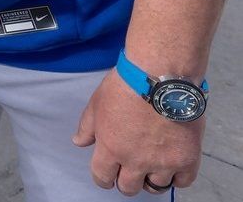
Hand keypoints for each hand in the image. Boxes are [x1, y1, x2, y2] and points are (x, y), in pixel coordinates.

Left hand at [73, 70, 203, 195]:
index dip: (103, 178)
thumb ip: (87, 127)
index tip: (107, 175)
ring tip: (151, 167)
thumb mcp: (96, 103)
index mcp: (110, 148)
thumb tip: (79, 142)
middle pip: (128, 188)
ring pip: (155, 187)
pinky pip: (182, 182)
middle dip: (126, 181)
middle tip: (130, 170)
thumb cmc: (125, 86)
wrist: (160, 77)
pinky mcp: (186, 159)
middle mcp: (135, 161)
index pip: (102, 177)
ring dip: (151, 179)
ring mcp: (162, 162)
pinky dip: (177, 177)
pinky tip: (172, 166)